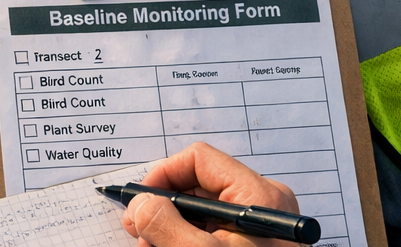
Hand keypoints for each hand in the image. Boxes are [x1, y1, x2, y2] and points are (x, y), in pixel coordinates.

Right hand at [123, 143, 298, 246]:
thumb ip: (163, 224)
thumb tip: (139, 203)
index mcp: (258, 196)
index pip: (199, 160)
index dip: (162, 176)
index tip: (140, 202)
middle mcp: (262, 204)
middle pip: (197, 185)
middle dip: (163, 207)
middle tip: (138, 230)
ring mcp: (260, 225)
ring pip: (202, 210)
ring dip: (171, 226)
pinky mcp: (255, 243)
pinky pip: (214, 228)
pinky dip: (188, 238)